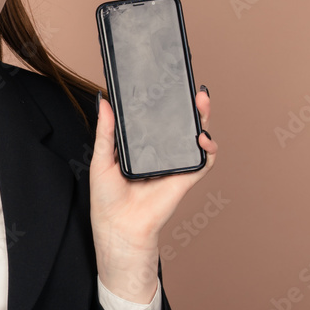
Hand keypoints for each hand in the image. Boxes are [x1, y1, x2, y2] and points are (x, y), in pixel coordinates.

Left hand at [89, 87, 217, 302]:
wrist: (118, 226)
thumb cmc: (106, 197)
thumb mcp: (101, 158)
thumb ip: (106, 131)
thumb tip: (104, 101)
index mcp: (142, 146)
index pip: (157, 120)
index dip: (165, 103)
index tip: (168, 84)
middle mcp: (161, 153)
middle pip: (181, 125)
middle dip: (191, 106)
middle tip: (193, 90)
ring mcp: (175, 164)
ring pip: (195, 137)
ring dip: (203, 120)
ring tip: (201, 103)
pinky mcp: (185, 178)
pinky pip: (202, 160)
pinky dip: (208, 148)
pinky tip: (202, 138)